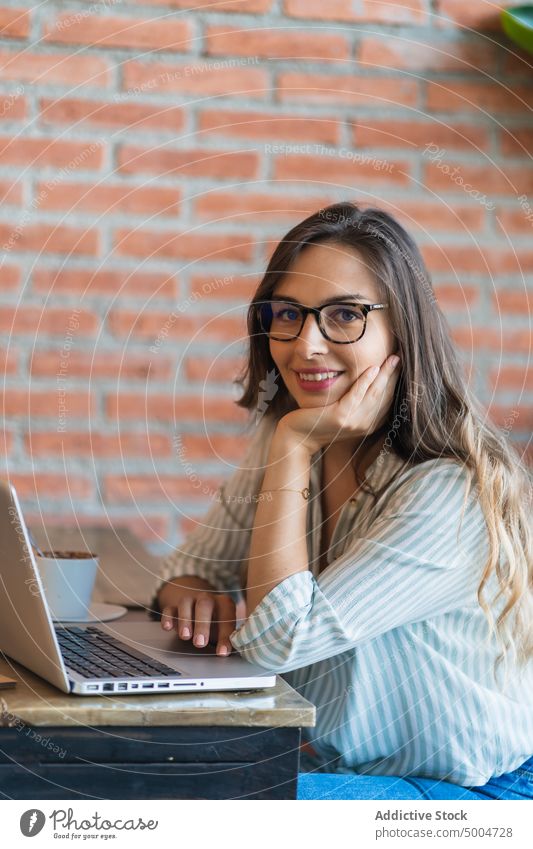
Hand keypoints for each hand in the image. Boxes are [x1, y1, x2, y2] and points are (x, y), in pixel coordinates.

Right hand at [158, 576, 235, 656]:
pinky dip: (167, 617)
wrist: (200, 608)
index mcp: (224, 603)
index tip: (222, 652)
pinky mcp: (174, 606)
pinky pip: (169, 609)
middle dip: (202, 624)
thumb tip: (227, 653)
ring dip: (185, 620)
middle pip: (204, 605)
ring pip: (185, 603)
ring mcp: (190, 600)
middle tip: (200, 643)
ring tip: (185, 636)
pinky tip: (167, 627)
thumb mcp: (224, 629)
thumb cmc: (216, 622)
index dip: (225, 635)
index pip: (226, 617)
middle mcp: (207, 598)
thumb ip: (227, 638)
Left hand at [278, 354, 400, 454]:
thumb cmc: (319, 421)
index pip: (389, 401)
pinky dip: (366, 380)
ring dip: (386, 374)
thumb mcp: (344, 413)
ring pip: (375, 393)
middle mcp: (365, 425)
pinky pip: (357, 395)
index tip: (403, 366)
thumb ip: (358, 402)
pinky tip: (373, 368)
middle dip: (395, 375)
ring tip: (393, 358)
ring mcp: (354, 422)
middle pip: (385, 395)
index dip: (397, 383)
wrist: (298, 437)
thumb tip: (372, 381)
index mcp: (369, 424)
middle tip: (402, 356)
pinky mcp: (341, 417)